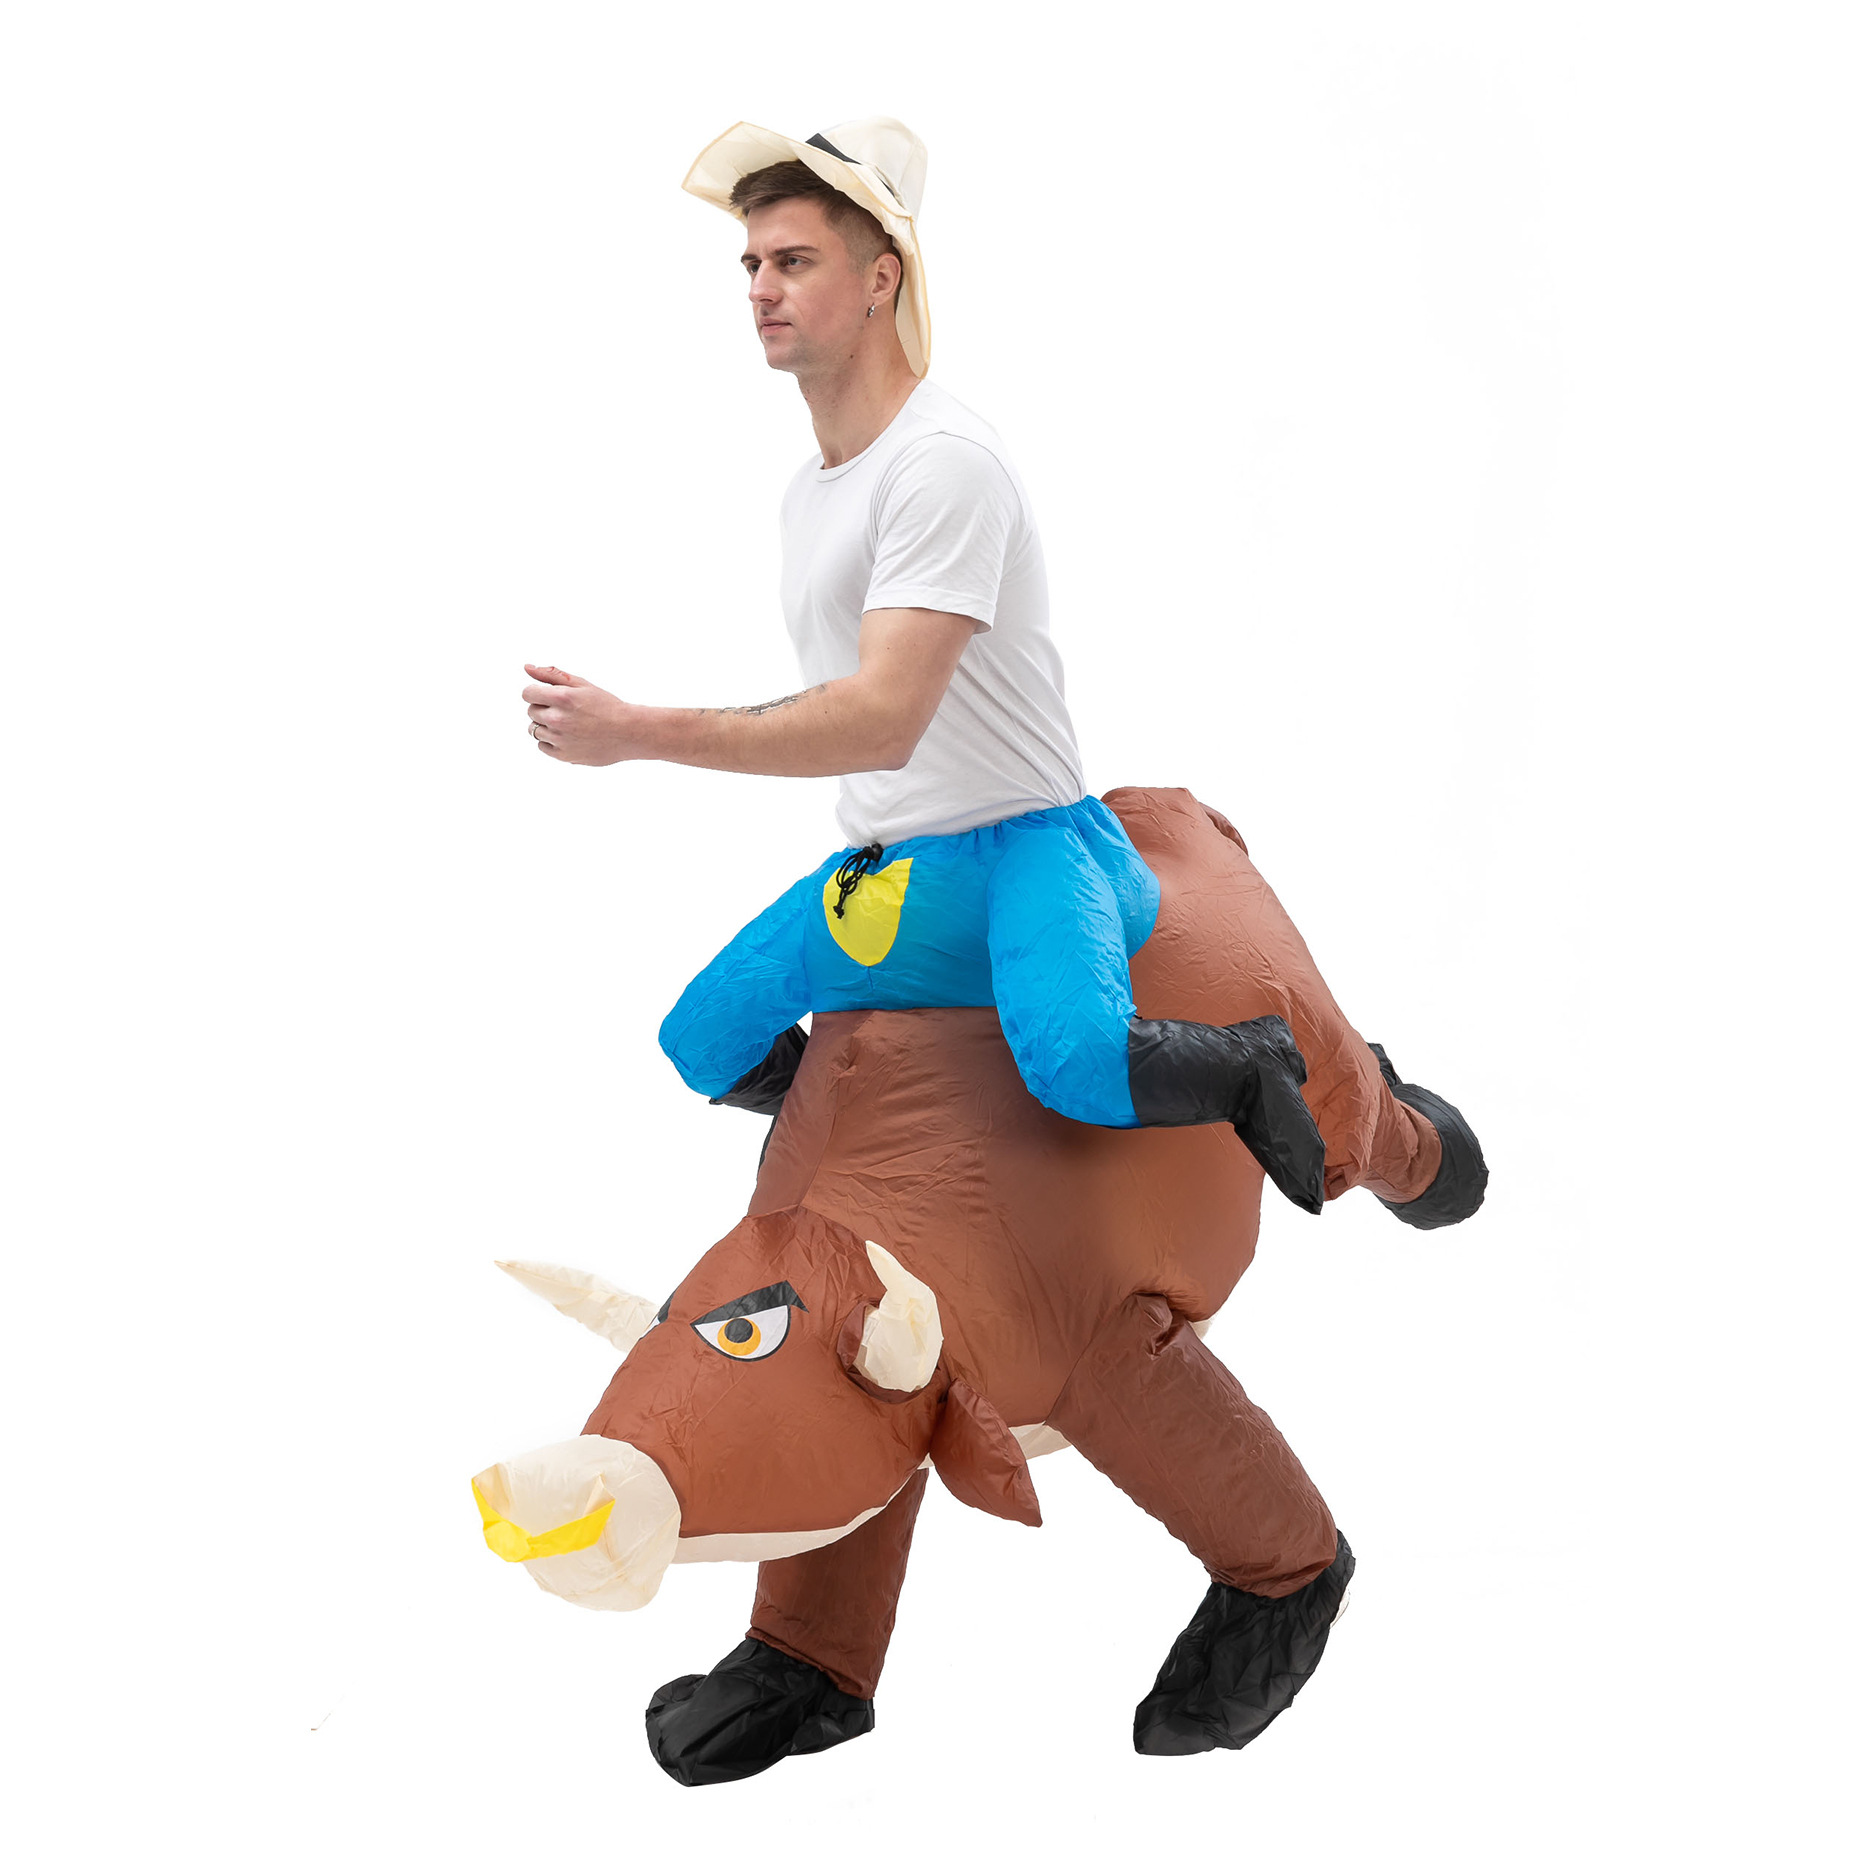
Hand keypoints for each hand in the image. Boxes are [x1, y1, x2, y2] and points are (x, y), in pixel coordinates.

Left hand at [521, 664, 641, 765]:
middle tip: (567, 711)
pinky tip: (569, 736)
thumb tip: (527, 668)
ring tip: (569, 724)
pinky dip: (551, 741)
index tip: (550, 697)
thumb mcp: (582, 685)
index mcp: (562, 698)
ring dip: (546, 725)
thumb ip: (551, 675)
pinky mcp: (563, 755)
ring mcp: (559, 739)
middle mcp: (557, 719)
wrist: (628, 732)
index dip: (537, 693)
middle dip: (544, 709)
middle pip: (531, 711)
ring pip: (534, 730)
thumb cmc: (606, 706)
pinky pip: (542, 746)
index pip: (527, 694)